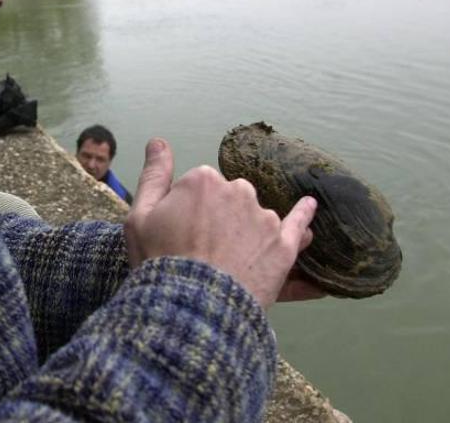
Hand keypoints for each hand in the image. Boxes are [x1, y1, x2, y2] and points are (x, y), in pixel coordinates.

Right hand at [124, 138, 317, 308]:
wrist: (193, 308)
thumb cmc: (160, 262)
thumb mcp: (139, 218)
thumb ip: (153, 175)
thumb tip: (159, 141)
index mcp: (202, 180)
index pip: (196, 187)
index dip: (186, 212)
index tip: (178, 234)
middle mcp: (238, 190)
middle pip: (227, 198)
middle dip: (217, 217)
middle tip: (200, 251)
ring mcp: (264, 218)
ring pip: (254, 215)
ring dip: (245, 229)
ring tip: (229, 260)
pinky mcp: (283, 246)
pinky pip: (297, 225)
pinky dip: (303, 215)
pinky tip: (310, 207)